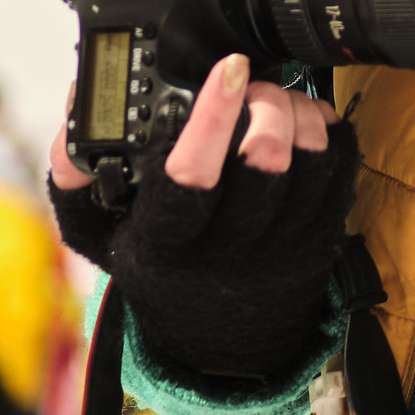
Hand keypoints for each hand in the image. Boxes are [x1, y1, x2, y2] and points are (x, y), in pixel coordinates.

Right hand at [49, 54, 358, 380]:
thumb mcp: (101, 237)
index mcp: (166, 244)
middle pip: (264, 159)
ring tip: (274, 97)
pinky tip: (305, 117)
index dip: (212, 118)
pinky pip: (341, 164)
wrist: (220, 344)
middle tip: (249, 84)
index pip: (189, 177)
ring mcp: (283, 243)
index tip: (226, 69)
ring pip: (310, 157)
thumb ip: (75, 177)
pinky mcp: (323, 234)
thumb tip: (73, 107)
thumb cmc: (162, 268)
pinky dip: (328, 125)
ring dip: (297, 109)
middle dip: (263, 103)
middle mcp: (230, 247)